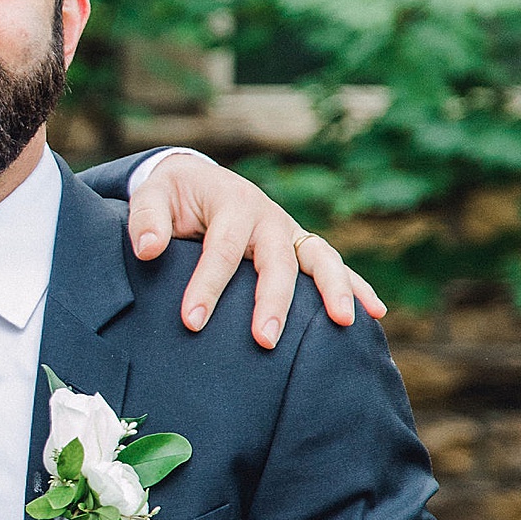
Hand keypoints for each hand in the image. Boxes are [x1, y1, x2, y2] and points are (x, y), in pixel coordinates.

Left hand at [128, 151, 387, 348]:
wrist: (196, 179)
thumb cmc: (172, 196)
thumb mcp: (151, 197)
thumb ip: (146, 220)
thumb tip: (147, 250)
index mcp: (233, 203)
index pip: (222, 249)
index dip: (208, 285)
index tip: (192, 321)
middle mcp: (268, 217)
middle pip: (277, 260)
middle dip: (273, 300)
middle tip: (265, 339)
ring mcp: (289, 232)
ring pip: (319, 259)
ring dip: (333, 290)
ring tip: (342, 323)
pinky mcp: (299, 246)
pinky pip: (332, 266)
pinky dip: (356, 287)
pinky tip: (374, 314)